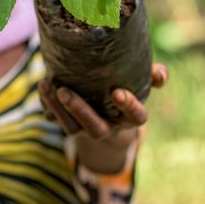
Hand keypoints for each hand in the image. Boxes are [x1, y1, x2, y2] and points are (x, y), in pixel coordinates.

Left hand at [38, 62, 168, 144]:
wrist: (108, 114)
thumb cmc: (126, 90)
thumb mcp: (141, 83)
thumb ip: (153, 77)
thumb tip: (160, 73)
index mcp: (130, 118)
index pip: (136, 118)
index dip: (128, 106)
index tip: (117, 91)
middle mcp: (108, 128)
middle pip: (95, 128)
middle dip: (80, 111)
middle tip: (65, 91)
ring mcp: (87, 130)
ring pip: (71, 127)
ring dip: (57, 108)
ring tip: (46, 84)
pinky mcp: (70, 126)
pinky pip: (56, 121)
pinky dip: (47, 106)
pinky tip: (43, 87)